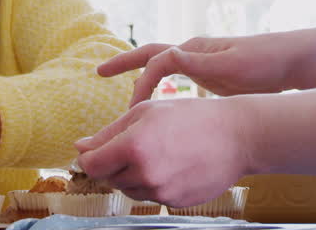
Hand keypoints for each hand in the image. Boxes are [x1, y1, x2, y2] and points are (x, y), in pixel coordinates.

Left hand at [74, 96, 253, 207]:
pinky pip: (151, 196)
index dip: (90, 156)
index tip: (96, 150)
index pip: (92, 164)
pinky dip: (154, 183)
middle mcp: (144, 174)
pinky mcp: (174, 204)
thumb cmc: (189, 116)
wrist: (235, 136)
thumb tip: (80, 148)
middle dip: (115, 163)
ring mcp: (160, 192)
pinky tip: (173, 164)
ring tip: (160, 152)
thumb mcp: (146, 111)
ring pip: (129, 189)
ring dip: (134, 174)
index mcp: (133, 146)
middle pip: (109, 178)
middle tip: (139, 144)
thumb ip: (109, 133)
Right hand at [97, 35, 298, 107]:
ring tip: (125, 96)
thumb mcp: (231, 65)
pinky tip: (160, 108)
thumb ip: (199, 62)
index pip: (156, 63)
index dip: (140, 84)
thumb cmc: (263, 63)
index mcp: (196, 50)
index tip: (133, 111)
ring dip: (142, 77)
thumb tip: (167, 54)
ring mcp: (202, 64)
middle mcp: (194, 53)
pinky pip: (178, 81)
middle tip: (99, 71)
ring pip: (163, 69)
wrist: (291, 63)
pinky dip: (163, 90)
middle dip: (125, 63)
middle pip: (151, 55)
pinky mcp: (211, 77)